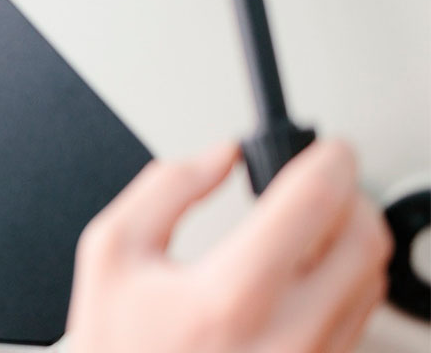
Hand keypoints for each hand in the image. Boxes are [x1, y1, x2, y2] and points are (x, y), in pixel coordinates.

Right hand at [66, 140, 391, 352]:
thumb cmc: (119, 344)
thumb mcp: (111, 252)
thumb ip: (164, 188)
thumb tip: (219, 156)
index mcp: (229, 296)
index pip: (313, 203)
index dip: (329, 159)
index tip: (328, 148)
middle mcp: (285, 336)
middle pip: (363, 240)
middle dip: (350, 195)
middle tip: (323, 181)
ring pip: (371, 279)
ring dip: (351, 237)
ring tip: (312, 225)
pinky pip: (360, 317)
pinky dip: (345, 279)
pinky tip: (307, 270)